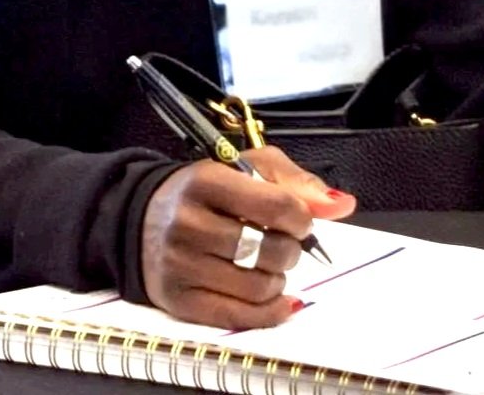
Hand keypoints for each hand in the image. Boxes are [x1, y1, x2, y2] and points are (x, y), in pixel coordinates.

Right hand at [141, 147, 355, 327]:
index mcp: (205, 181)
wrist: (142, 218)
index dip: (300, 217)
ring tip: (268, 263)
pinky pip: (240, 317)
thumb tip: (341, 205)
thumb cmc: (204, 191)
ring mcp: (182, 265)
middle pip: (268, 250)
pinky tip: (277, 298)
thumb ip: (295, 182)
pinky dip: (270, 311)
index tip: (299, 218)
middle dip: (290, 249)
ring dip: (278, 278)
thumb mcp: (246, 168)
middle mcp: (188, 223)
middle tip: (284, 242)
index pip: (274, 205)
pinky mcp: (180, 301)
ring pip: (258, 286)